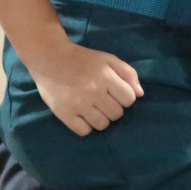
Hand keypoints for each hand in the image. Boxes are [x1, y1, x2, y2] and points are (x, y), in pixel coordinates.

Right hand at [26, 41, 143, 134]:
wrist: (50, 58)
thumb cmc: (82, 58)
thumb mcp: (108, 59)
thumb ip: (128, 73)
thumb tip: (140, 94)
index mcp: (106, 77)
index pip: (129, 100)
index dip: (125, 97)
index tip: (115, 93)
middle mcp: (94, 93)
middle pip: (117, 114)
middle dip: (113, 108)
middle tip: (103, 101)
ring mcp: (79, 105)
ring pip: (102, 125)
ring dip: (101, 119)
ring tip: (93, 109)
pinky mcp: (65, 114)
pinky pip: (84, 131)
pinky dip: (86, 126)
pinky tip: (82, 115)